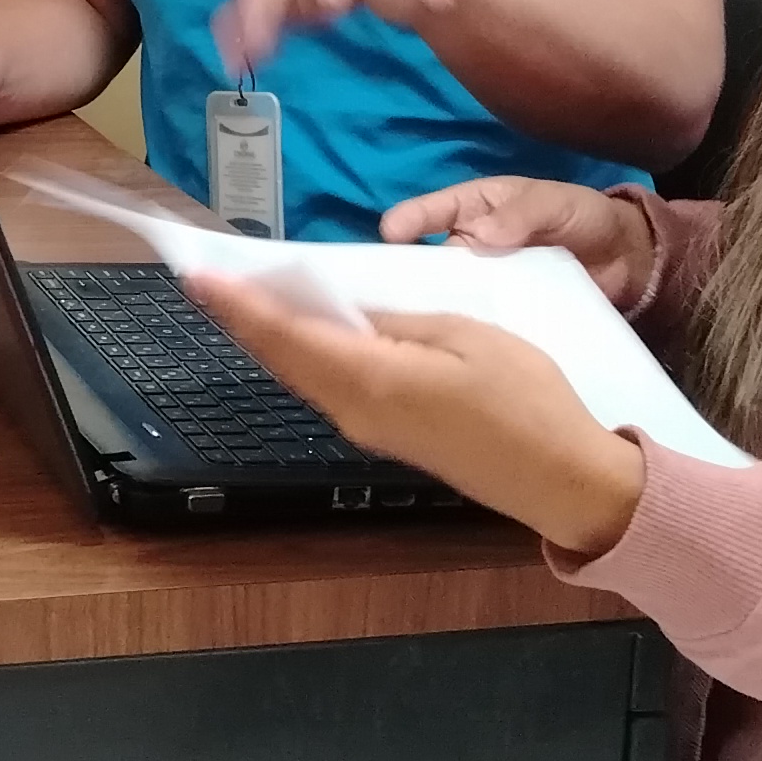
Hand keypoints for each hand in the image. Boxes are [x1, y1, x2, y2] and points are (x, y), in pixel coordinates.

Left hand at [186, 274, 643, 554]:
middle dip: (245, 320)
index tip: (200, 279)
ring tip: (246, 301)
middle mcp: (355, 411)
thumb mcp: (466, 337)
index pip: (287, 336)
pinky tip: (304, 335)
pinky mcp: (387, 437)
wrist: (561, 480)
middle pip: (285, 359)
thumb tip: (354, 311)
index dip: (240, 307)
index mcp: (371, 379)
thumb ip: (401, 321)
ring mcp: (369, 429)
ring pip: (304, 376)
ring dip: (272, 339)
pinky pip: (329, 389)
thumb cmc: (526, 402)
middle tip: (211, 283)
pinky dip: (304, 357)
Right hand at [378, 176, 657, 309]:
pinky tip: (456, 351)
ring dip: (434, 310)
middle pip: (430, 260)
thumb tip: (479, 235)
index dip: (409, 220)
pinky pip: (478, 321)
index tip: (390, 234)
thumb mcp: (556, 204)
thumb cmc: (585, 217)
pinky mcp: (503, 314)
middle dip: (408, 275)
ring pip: (448, 295)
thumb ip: (522, 214)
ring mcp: (485, 283)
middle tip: (386, 295)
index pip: (433, 210)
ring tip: (412, 330)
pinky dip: (468, 333)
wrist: (629, 262)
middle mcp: (471, 246)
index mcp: (476, 208)